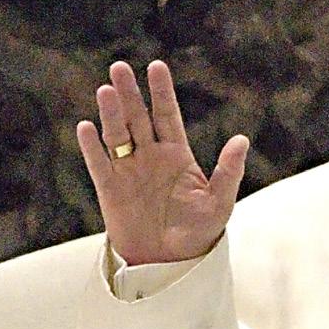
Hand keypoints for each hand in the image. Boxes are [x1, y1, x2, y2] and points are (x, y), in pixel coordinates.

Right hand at [76, 59, 248, 265]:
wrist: (170, 262)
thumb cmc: (199, 232)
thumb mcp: (219, 202)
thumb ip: (229, 171)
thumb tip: (241, 139)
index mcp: (177, 154)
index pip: (167, 115)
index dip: (161, 91)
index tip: (156, 66)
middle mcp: (150, 156)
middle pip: (137, 117)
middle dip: (129, 93)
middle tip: (119, 68)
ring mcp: (129, 171)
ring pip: (117, 135)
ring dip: (111, 113)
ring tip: (106, 90)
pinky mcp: (110, 189)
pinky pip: (99, 164)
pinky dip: (91, 147)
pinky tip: (86, 127)